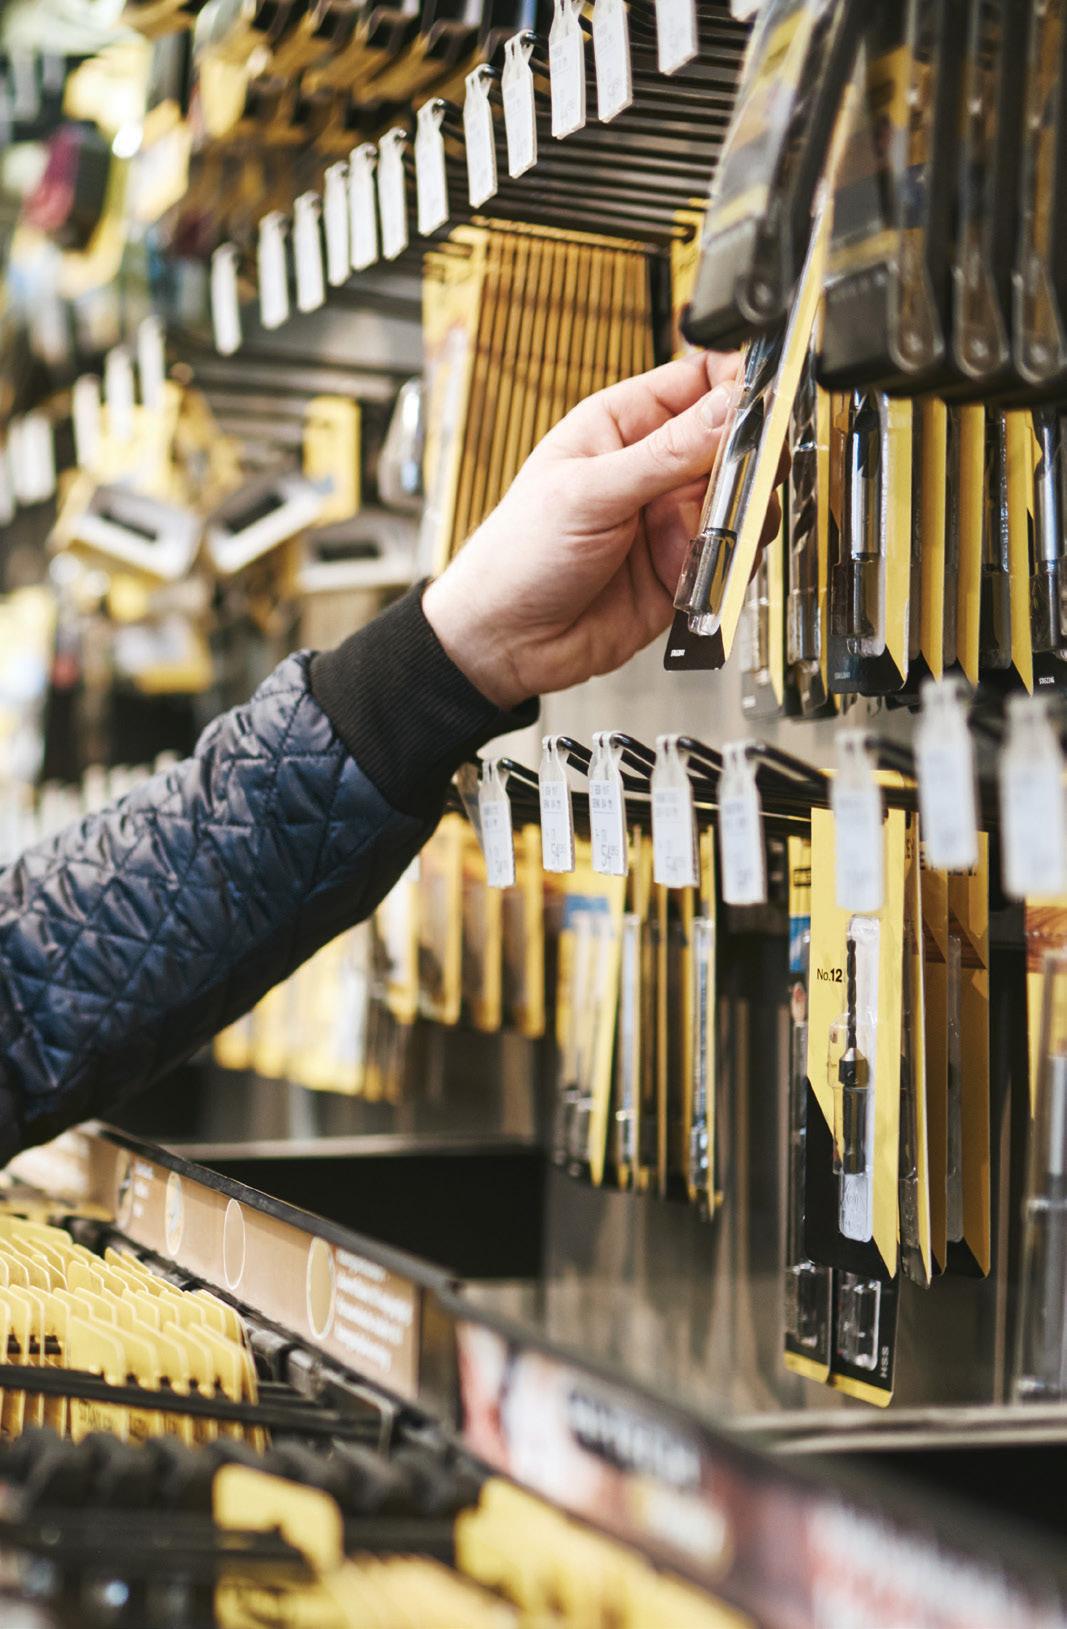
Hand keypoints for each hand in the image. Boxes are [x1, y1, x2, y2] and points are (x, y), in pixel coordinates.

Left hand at [422, 350, 781, 709]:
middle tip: (744, 483)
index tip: (761, 407)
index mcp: (621, 425)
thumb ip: (665, 454)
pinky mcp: (683, 569)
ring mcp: (671, 519)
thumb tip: (729, 407)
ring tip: (714, 539)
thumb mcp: (589, 493)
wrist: (505, 643)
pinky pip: (732, 558)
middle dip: (749, 462)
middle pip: (734, 443)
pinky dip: (731, 565)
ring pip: (742, 502)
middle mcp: (653, 468)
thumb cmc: (518, 557)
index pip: (700, 381)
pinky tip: (703, 575)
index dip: (738, 386)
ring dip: (741, 520)